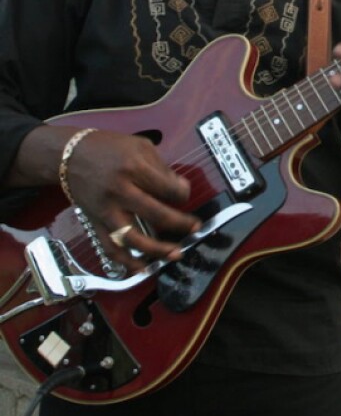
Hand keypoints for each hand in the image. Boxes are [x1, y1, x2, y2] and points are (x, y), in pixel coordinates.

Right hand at [61, 128, 199, 270]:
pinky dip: (126, 261)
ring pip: (132, 237)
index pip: (167, 188)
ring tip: (175, 254)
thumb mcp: (141, 146)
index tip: (185, 195)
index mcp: (133, 168)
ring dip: (156, 250)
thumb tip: (182, 189)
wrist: (70, 156)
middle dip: (180, 223)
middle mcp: (120, 191)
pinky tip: (142, 269)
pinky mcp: (95, 222)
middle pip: (155, 213)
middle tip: (195, 227)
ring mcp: (106, 210)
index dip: (183, 193)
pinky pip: (110, 247)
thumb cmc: (109, 148)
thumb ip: (162, 168)